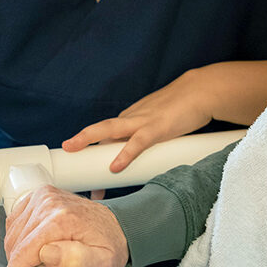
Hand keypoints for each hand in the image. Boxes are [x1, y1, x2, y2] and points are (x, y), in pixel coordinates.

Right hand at [0, 185, 127, 266]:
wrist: (118, 225)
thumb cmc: (111, 243)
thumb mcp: (104, 261)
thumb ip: (77, 258)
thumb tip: (45, 253)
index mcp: (62, 218)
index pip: (24, 252)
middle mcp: (48, 203)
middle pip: (15, 248)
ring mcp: (42, 198)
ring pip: (12, 237)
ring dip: (17, 263)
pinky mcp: (37, 199)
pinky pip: (15, 226)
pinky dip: (17, 246)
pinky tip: (29, 259)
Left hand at [63, 69, 214, 171]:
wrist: (201, 91)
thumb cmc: (182, 109)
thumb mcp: (159, 124)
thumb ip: (148, 139)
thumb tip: (141, 163)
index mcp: (131, 119)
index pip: (106, 136)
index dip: (93, 152)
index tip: (86, 175)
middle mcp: (131, 118)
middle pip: (100, 130)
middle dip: (81, 141)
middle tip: (65, 152)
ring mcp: (143, 122)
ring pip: (110, 130)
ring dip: (89, 138)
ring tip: (73, 149)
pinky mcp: (158, 128)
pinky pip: (138, 143)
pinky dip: (125, 154)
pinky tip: (115, 166)